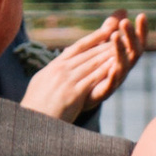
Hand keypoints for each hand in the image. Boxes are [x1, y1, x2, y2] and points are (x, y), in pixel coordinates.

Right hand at [22, 15, 141, 120]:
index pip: (76, 48)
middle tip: (122, 33)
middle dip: (106, 42)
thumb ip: (51, 75)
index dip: (93, 38)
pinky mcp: (73, 94)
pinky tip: (117, 66)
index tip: (106, 30)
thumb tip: (55, 69)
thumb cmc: (35, 109)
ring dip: (109, 53)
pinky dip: (106, 71)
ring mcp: (66, 81)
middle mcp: (60, 70)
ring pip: (92, 63)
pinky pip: (93, 79)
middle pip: (88, 53)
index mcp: (53, 67)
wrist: (30, 125)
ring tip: (124, 45)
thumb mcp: (41, 86)